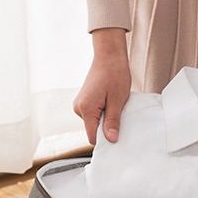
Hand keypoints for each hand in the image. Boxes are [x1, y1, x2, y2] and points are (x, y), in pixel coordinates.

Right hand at [73, 28, 131, 144]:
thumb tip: (111, 139)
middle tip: (119, 115)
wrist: (109, 56)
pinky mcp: (84, 101)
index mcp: (86, 109)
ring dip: (106, 119)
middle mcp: (78, 108)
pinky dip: (103, 113)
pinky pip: (94, 115)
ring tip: (115, 105)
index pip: (93, 137)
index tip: (118, 137)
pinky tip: (110, 103)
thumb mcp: (117, 101)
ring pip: (94, 123)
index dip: (106, 140)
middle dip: (107, 128)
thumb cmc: (115, 75)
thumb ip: (113, 122)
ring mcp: (80, 104)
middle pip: (94, 131)